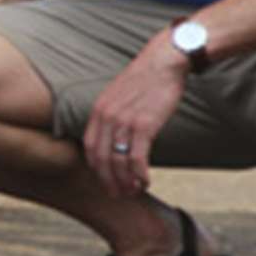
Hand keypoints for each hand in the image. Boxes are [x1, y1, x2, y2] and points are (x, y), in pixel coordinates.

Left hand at [83, 35, 189, 196]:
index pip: (90, 148)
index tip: (106, 181)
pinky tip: (145, 181)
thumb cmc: (146, 79)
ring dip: (125, 181)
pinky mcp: (144, 124)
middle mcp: (107, 117)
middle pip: (101, 159)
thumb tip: (115, 136)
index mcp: (99, 111)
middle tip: (118, 195)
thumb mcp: (119, 95)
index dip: (96, 169)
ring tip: (133, 191)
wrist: (165, 61)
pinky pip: (137, 157)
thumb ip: (113, 115)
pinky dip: (139, 174)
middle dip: (108, 181)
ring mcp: (124, 121)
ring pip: (118, 162)